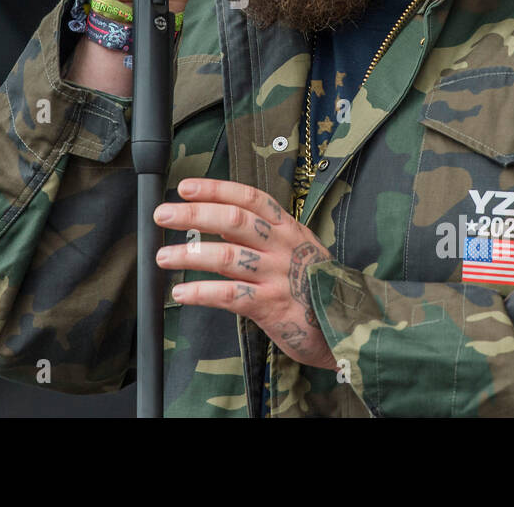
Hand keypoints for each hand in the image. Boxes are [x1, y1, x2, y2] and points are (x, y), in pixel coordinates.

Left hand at [154, 178, 337, 369]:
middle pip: (233, 219)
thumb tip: (218, 215)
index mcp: (287, 227)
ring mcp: (278, 275)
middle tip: (163, 215)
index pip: (249, 198)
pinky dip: (201, 292)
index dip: (215, 189)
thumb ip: (260, 233)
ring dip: (189, 254)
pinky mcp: (272, 305)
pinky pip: (230, 295)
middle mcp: (282, 245)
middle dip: (194, 215)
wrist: (350, 325)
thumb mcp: (295, 248)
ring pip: (227, 256)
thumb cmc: (315, 285)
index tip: (185, 187)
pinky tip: (180, 293)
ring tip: (163, 256)